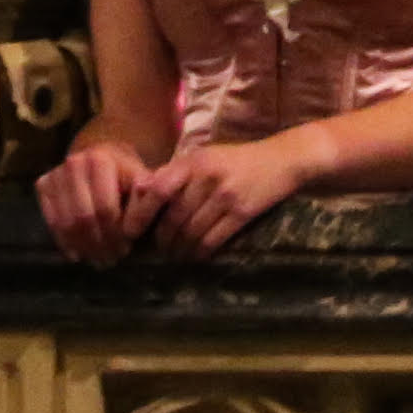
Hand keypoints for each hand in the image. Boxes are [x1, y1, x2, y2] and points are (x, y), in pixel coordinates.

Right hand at [35, 139, 155, 261]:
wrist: (101, 158)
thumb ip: (144, 194)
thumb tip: (146, 192)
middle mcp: (74, 163)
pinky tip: (79, 254)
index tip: (125, 250)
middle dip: (99, 244)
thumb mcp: (140, 182)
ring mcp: (56, 174)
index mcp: (101, 160)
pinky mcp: (43, 184)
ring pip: (66, 223)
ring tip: (98, 260)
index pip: (105, 208)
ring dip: (83, 247)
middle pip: (84, 218)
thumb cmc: (125, 176)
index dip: (115, 234)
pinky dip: (65, 242)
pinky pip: (52, 222)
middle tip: (111, 260)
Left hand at [138, 133, 310, 261]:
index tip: (131, 232)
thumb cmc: (237, 159)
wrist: (281, 160)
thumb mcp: (204, 157)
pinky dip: (200, 253)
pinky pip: (212, 240)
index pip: (157, 190)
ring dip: (180, 250)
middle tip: (159, 251)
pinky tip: (196, 256)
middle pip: (173, 218)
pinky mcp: (242, 213)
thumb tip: (141, 190)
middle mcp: (206, 177)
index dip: (140, 214)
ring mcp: (225, 196)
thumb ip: (175, 172)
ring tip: (176, 256)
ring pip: (191, 233)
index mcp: (193, 161)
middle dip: (162, 240)